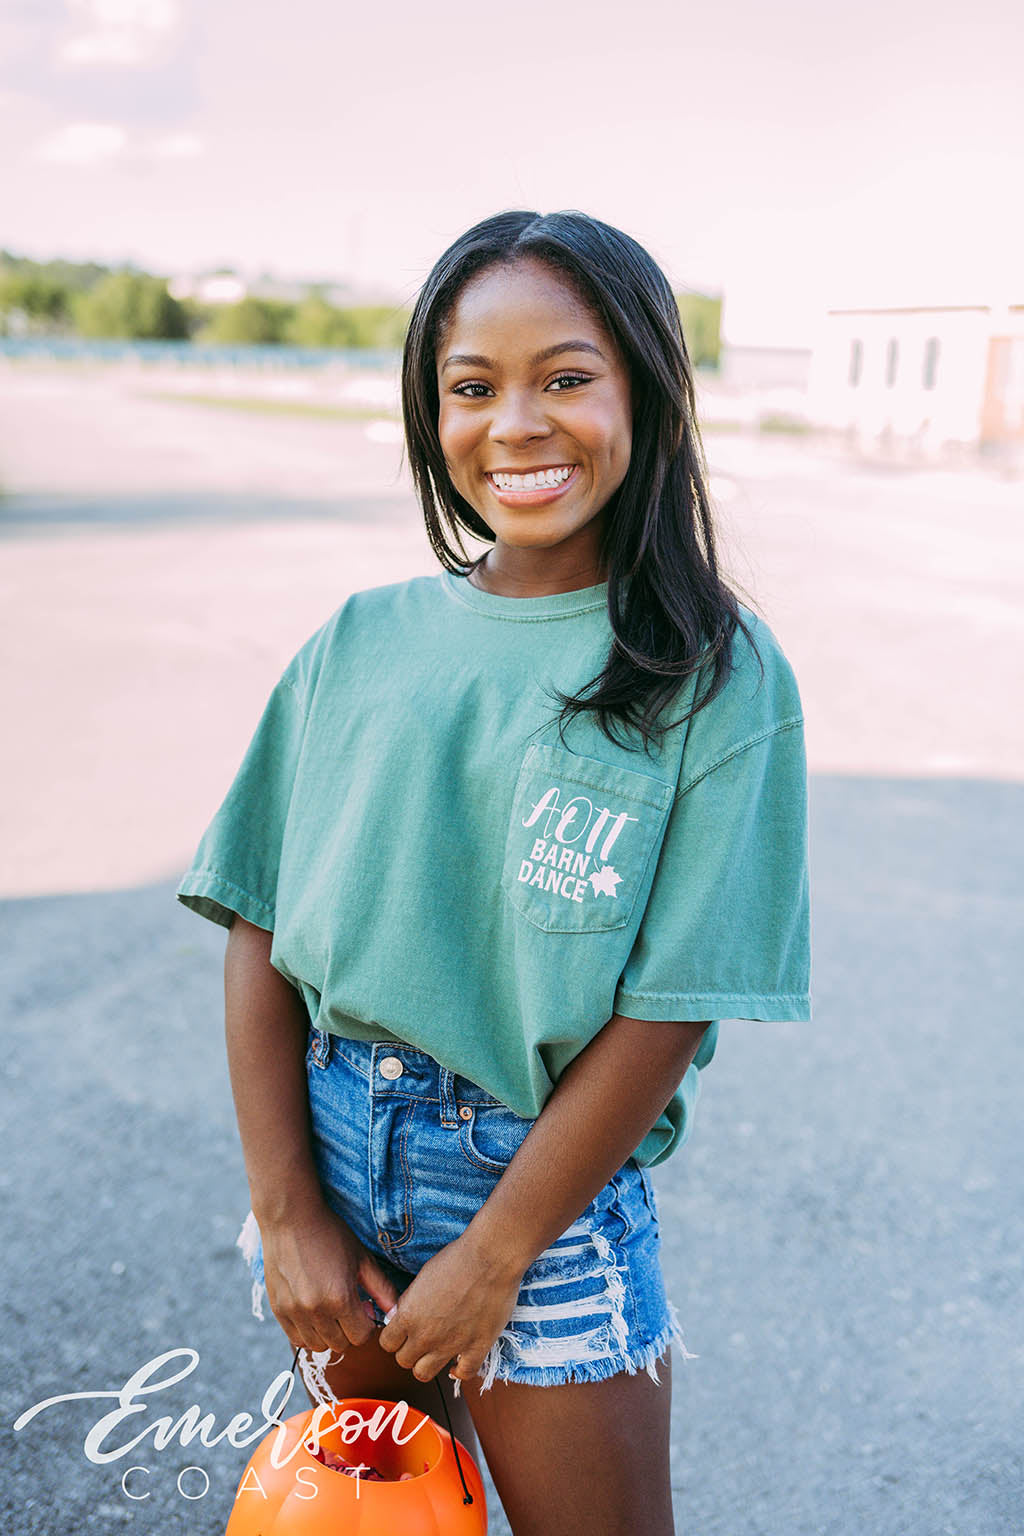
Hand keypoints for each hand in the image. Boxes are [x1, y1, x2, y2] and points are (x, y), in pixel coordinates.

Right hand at [260, 1203, 399, 1355]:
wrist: (291, 1218)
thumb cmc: (330, 1234)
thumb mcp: (362, 1258)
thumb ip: (382, 1289)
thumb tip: (396, 1313)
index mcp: (339, 1298)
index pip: (361, 1336)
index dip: (367, 1324)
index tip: (364, 1307)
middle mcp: (315, 1310)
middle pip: (340, 1344)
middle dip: (349, 1329)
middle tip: (347, 1306)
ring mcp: (294, 1312)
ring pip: (318, 1345)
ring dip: (328, 1333)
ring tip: (329, 1309)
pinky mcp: (278, 1310)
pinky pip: (296, 1339)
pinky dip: (307, 1332)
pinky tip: (312, 1311)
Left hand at [376, 1233, 524, 1385]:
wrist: (490, 1258)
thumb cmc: (457, 1259)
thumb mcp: (423, 1276)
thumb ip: (409, 1302)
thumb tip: (400, 1316)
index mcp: (409, 1315)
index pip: (387, 1343)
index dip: (394, 1337)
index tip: (402, 1333)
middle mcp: (426, 1335)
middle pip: (404, 1361)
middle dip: (410, 1351)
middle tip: (421, 1340)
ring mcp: (451, 1345)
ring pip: (424, 1374)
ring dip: (428, 1364)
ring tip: (436, 1351)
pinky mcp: (477, 1348)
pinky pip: (464, 1374)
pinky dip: (460, 1370)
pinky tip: (460, 1361)